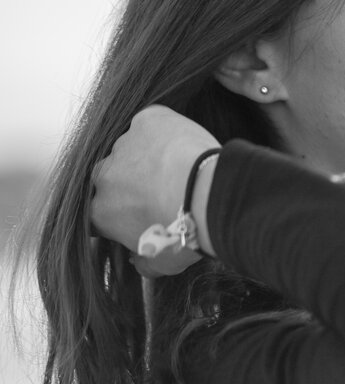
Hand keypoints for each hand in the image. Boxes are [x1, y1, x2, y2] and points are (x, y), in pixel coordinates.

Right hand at [90, 105, 218, 268]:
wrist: (208, 198)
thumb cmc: (185, 235)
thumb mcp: (161, 262)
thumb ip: (143, 262)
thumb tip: (138, 262)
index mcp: (100, 212)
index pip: (98, 211)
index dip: (118, 213)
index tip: (137, 215)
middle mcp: (103, 176)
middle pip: (110, 177)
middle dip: (130, 183)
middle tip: (160, 191)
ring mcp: (123, 145)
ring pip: (131, 149)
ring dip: (148, 157)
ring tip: (179, 168)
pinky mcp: (147, 121)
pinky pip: (151, 123)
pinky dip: (164, 132)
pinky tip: (183, 145)